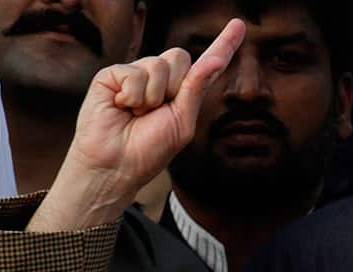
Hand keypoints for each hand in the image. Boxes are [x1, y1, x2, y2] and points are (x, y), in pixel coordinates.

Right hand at [30, 19, 245, 231]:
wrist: (117, 164)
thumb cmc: (150, 149)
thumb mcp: (183, 120)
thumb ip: (197, 88)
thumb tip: (216, 59)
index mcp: (182, 92)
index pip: (205, 63)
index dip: (223, 44)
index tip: (240, 25)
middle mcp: (159, 79)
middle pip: (180, 56)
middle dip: (175, 86)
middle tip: (157, 112)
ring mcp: (135, 75)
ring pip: (158, 64)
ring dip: (153, 96)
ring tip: (137, 114)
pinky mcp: (112, 75)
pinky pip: (134, 71)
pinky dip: (133, 95)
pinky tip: (121, 108)